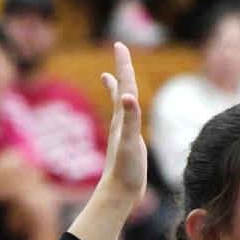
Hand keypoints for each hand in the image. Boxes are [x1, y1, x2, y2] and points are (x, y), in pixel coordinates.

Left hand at [98, 43, 146, 207]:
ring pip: (119, 105)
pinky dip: (125, 112)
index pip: (125, 85)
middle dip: (122, 70)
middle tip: (120, 50)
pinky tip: (124, 115)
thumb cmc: (125, 171)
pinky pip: (125, 122)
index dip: (124, 65)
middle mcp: (120, 123)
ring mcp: (123, 134)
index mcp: (122, 119)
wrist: (118, 194)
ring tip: (108, 78)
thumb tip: (128, 96)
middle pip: (121, 89)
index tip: (120, 44)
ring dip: (117, 89)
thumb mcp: (130, 143)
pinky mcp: (127, 145)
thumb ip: (130, 119)